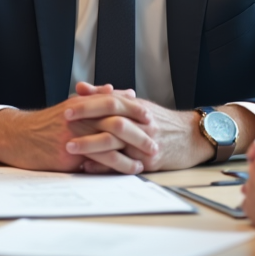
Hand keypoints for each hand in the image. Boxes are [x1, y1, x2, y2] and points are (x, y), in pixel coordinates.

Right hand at [0, 91, 156, 173]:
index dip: (133, 109)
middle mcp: (79, 115)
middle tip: (155, 139)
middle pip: (117, 120)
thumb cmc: (44, 125)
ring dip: (133, 149)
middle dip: (139, 130)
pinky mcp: (69, 152)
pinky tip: (129, 168)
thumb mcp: (68, 107)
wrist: (17, 137)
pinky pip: (99, 157)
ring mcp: (74, 133)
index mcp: (80, 103)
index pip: (113, 102)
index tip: (150, 115)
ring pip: (111, 139)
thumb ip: (93, 99)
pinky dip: (118, 163)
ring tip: (148, 157)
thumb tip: (116, 90)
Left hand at [69, 83, 212, 172]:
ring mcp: (145, 143)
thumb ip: (108, 95)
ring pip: (116, 143)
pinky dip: (104, 166)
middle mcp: (141, 123)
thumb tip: (81, 88)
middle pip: (112, 120)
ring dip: (91, 145)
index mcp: (136, 107)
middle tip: (63, 125)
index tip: (68, 107)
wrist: (191, 137)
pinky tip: (88, 166)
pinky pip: (124, 164)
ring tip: (70, 147)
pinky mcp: (149, 162)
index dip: (89, 104)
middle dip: (86, 123)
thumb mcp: (136, 104)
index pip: (110, 101)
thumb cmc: (159, 121)